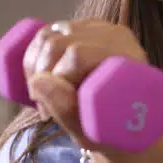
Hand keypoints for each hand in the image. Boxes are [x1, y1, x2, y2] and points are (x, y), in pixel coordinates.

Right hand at [22, 19, 149, 153]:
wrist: (124, 125)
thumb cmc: (114, 133)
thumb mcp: (92, 132)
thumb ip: (67, 110)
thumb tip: (38, 81)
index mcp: (129, 58)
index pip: (78, 54)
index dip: (55, 77)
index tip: (48, 109)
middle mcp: (116, 37)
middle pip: (59, 42)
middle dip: (40, 75)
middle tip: (43, 107)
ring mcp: (98, 29)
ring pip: (48, 36)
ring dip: (33, 67)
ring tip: (41, 97)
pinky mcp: (81, 29)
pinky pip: (46, 32)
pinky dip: (33, 55)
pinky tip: (38, 78)